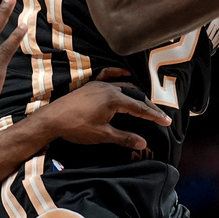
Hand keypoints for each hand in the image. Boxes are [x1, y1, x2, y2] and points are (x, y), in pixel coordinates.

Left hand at [38, 70, 170, 149]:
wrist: (52, 120)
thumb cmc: (76, 128)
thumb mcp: (102, 135)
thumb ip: (124, 138)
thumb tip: (143, 143)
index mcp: (114, 99)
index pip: (139, 108)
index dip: (154, 116)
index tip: (166, 121)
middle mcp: (109, 88)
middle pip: (134, 95)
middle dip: (148, 106)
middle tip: (159, 116)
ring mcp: (99, 85)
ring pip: (124, 86)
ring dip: (136, 94)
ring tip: (145, 103)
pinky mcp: (90, 86)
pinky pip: (108, 76)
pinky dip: (119, 75)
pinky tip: (126, 74)